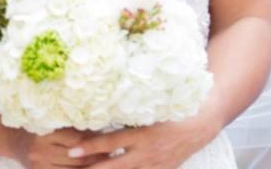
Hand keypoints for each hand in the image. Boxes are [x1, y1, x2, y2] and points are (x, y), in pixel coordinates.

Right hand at [11, 128, 108, 167]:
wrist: (11, 139)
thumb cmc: (36, 126)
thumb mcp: (53, 122)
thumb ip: (73, 128)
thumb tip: (102, 131)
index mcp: (47, 133)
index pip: (78, 141)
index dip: (95, 143)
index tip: (111, 143)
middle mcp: (41, 151)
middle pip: (77, 159)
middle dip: (97, 159)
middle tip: (113, 156)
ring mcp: (40, 166)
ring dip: (91, 168)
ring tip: (106, 165)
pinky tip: (89, 168)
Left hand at [64, 118, 216, 168]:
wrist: (199, 125)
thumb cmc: (171, 110)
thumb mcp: (148, 109)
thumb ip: (127, 112)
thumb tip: (101, 107)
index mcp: (140, 134)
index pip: (109, 143)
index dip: (89, 147)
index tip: (71, 151)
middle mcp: (145, 153)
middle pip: (113, 166)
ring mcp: (153, 165)